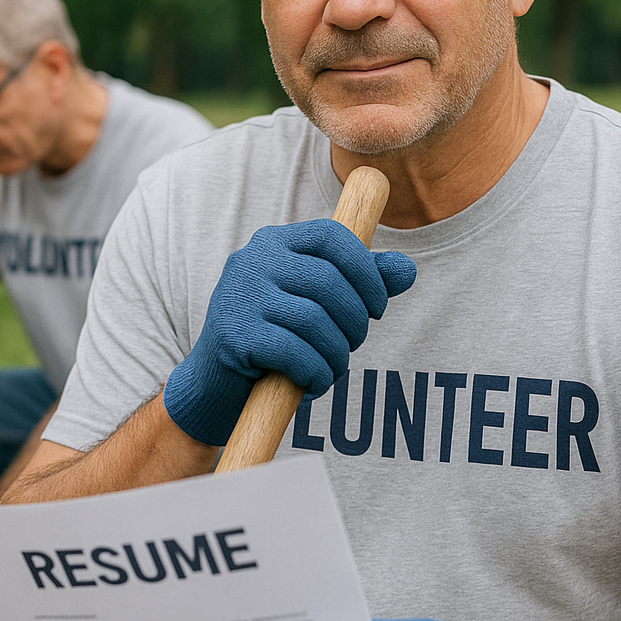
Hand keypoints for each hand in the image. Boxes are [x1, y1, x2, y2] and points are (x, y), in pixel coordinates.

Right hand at [164, 218, 415, 444]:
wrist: (213, 384)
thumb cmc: (273, 337)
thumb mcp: (315, 303)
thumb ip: (359, 282)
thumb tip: (407, 270)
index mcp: (274, 242)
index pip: (333, 236)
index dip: (367, 270)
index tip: (377, 307)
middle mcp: (253, 260)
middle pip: (328, 281)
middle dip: (354, 321)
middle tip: (352, 346)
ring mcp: (240, 297)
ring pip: (315, 320)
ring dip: (336, 354)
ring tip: (330, 369)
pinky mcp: (235, 336)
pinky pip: (296, 353)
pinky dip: (316, 374)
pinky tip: (312, 382)